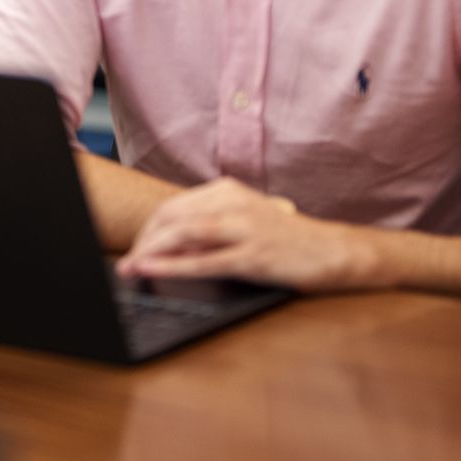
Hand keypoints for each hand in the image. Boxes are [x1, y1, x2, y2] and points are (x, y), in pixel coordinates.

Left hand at [116, 177, 370, 292]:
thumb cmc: (288, 239)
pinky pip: (203, 260)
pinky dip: (170, 265)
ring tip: (128, 268)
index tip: (133, 250)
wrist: (335, 251)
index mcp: (227, 191)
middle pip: (170, 218)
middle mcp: (232, 203)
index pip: (173, 207)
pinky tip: (150, 270)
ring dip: (148, 252)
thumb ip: (213, 226)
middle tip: (126, 265)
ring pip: (182, 234)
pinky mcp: (253, 255)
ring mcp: (243, 227)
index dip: (146, 230)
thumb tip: (171, 243)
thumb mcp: (247, 220)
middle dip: (142, 242)